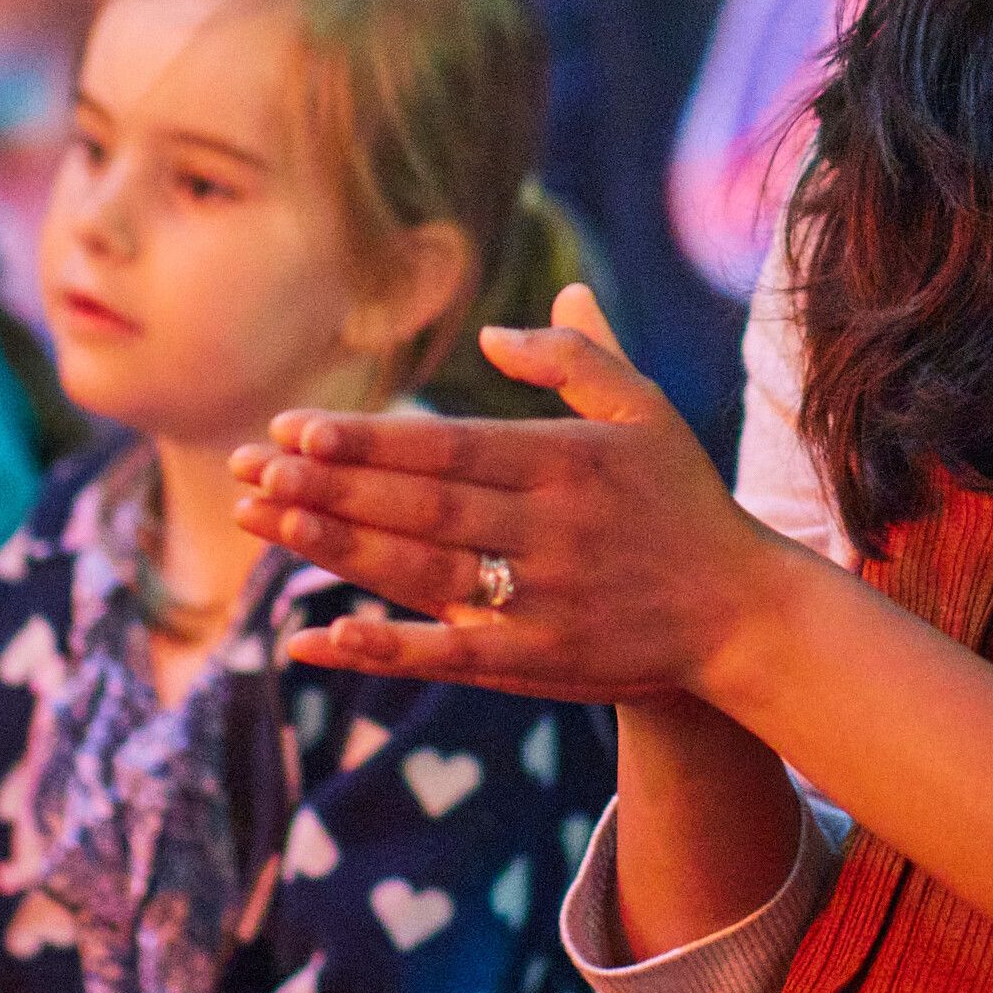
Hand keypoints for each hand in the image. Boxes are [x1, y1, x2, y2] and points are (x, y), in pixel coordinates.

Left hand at [244, 289, 803, 709]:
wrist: (742, 613)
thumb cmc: (684, 500)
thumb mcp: (644, 410)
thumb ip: (575, 357)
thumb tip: (493, 330)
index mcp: (569, 462)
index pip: (447, 448)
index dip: (368, 441)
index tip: (295, 427)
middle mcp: (552, 529)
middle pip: (420, 508)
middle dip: (328, 487)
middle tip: (250, 467)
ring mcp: (544, 600)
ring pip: (422, 572)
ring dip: (337, 550)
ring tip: (262, 522)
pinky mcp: (541, 662)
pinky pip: (448, 654)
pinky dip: (381, 647)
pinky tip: (318, 639)